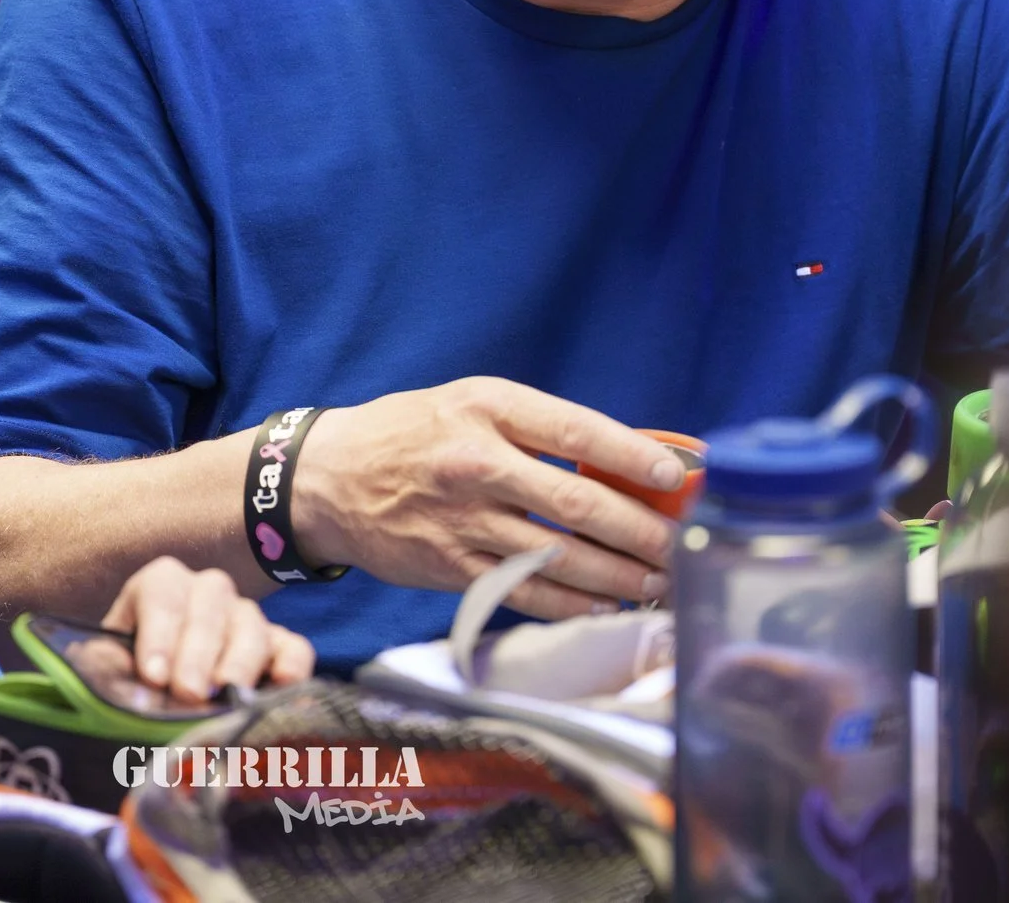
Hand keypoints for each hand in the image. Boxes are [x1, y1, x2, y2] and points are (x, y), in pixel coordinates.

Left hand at [101, 557, 313, 706]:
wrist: (156, 694)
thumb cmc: (128, 675)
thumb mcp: (108, 669)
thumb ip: (111, 675)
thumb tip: (137, 694)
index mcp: (161, 585)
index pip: (162, 593)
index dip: (159, 633)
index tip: (154, 677)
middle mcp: (207, 592)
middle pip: (210, 606)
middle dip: (198, 652)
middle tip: (190, 694)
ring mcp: (246, 617)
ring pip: (251, 624)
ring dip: (240, 661)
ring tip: (229, 695)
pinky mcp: (278, 647)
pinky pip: (294, 647)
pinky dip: (293, 665)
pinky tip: (283, 687)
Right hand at [289, 377, 685, 619]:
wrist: (326, 479)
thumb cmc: (411, 433)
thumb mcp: (468, 402)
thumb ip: (536, 427)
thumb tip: (623, 459)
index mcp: (486, 409)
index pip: (575, 430)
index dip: (632, 456)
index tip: (677, 475)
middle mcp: (476, 464)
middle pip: (576, 502)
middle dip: (640, 530)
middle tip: (681, 546)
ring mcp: (462, 521)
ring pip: (558, 557)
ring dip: (617, 576)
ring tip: (657, 583)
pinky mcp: (450, 568)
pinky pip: (524, 593)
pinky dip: (571, 604)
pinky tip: (603, 606)